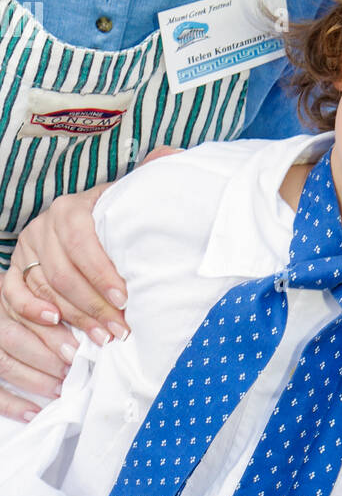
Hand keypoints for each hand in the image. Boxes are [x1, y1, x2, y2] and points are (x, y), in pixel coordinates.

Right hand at [0, 272, 72, 420]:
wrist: (5, 319)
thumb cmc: (34, 305)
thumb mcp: (45, 293)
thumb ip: (63, 302)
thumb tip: (100, 323)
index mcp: (6, 297)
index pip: (19, 305)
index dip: (42, 318)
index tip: (66, 329)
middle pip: (12, 336)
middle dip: (46, 354)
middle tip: (74, 364)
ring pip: (4, 362)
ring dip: (36, 378)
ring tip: (61, 387)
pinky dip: (12, 404)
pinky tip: (34, 411)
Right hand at [1, 148, 177, 351]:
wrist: (85, 220)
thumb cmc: (115, 216)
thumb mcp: (130, 197)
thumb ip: (149, 178)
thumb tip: (172, 155)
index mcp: (72, 208)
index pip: (82, 241)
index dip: (101, 272)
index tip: (125, 297)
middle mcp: (44, 226)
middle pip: (62, 273)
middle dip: (93, 306)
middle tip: (120, 330)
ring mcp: (27, 250)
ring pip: (44, 289)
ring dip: (74, 318)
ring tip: (102, 339)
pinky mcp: (16, 270)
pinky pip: (13, 294)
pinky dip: (33, 312)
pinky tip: (57, 327)